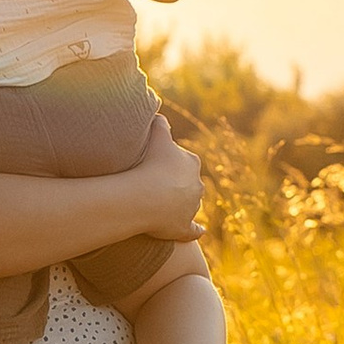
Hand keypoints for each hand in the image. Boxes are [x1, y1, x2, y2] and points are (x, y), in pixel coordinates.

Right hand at [132, 119, 206, 234]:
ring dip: (181, 205)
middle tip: (155, 185)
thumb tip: (158, 112)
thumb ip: (158, 122)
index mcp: (191, 163)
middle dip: (177, 184)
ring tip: (161, 206)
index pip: (184, 161)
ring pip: (190, 205)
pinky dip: (195, 230)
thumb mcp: (155, 135)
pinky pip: (193, 230)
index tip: (155, 164)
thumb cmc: (150, 164)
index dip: (169, 162)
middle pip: (188, 183)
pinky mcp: (184, 227)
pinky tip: (197, 231)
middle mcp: (197, 185)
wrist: (146, 196)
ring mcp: (192, 208)